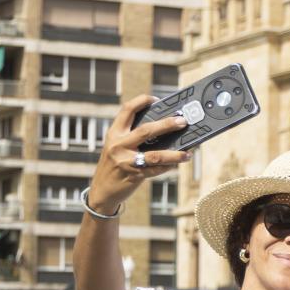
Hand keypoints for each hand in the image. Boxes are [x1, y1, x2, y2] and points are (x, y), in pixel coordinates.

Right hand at [87, 95, 190, 214]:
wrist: (101, 191)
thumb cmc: (114, 165)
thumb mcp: (116, 146)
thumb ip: (133, 137)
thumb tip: (163, 129)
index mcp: (114, 134)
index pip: (127, 111)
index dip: (141, 101)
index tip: (156, 99)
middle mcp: (118, 145)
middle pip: (146, 131)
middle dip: (166, 125)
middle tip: (182, 121)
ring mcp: (126, 161)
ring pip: (155, 155)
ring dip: (175, 154)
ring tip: (188, 152)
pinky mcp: (134, 176)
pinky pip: (156, 170)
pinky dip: (169, 166)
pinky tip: (178, 163)